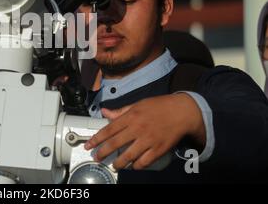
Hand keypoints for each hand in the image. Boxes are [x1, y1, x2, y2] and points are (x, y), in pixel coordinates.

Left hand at [84, 93, 205, 169]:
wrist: (182, 112)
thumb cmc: (158, 106)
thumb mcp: (137, 104)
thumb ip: (120, 111)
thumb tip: (104, 111)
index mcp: (131, 116)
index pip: (109, 129)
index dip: (97, 138)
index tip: (89, 145)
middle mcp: (138, 128)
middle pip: (116, 143)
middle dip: (103, 152)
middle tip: (96, 158)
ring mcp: (148, 140)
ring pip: (129, 156)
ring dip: (119, 163)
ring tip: (114, 166)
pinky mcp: (159, 149)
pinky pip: (144, 161)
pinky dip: (136, 166)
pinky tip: (132, 166)